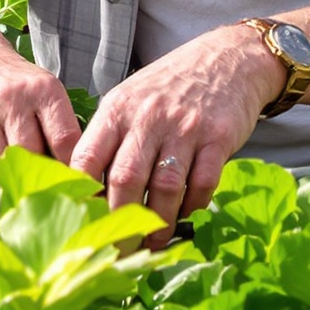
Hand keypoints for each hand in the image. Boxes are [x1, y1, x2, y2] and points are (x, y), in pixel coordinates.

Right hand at [0, 33, 79, 185]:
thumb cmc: (16, 83)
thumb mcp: (47, 91)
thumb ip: (62, 129)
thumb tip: (74, 177)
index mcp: (41, 91)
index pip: (64, 140)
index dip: (71, 167)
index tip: (71, 182)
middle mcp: (8, 100)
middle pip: (29, 157)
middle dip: (37, 178)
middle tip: (40, 187)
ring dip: (6, 182)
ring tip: (12, 178)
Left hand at [67, 24, 284, 236]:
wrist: (227, 60)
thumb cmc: (169, 87)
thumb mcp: (129, 100)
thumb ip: (108, 138)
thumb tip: (85, 191)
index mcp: (117, 110)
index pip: (87, 158)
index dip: (82, 197)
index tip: (83, 223)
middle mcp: (148, 118)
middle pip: (125, 180)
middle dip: (119, 222)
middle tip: (119, 249)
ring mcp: (184, 127)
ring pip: (165, 187)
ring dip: (158, 222)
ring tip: (153, 241)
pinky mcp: (218, 138)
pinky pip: (202, 183)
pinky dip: (192, 206)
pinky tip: (185, 214)